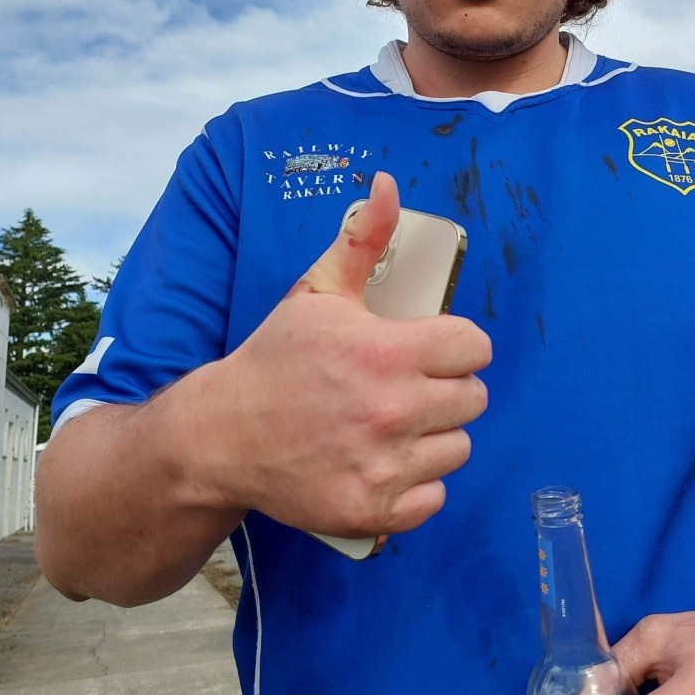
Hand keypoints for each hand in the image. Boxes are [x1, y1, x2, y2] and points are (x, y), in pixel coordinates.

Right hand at [193, 171, 491, 537]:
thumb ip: (363, 239)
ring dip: (433, 436)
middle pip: (473, 398)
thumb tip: (389, 184)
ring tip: (393, 425)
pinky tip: (383, 462)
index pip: (474, 347)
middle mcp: (392, 410)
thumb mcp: (317, 292)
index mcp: (387, 351)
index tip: (431, 349)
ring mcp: (385, 466)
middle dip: (446, 388)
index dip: (455, 345)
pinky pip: (435, 498)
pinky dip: (415, 485)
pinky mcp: (375, 510)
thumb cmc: (276, 359)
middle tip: (407, 386)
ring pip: (458, 448)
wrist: (221, 436)